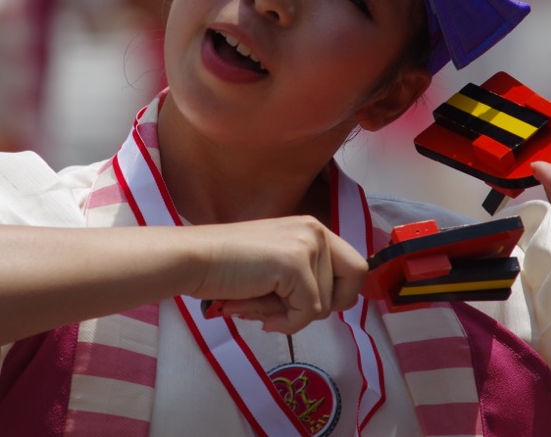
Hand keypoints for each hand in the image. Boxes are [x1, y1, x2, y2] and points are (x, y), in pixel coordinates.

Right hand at [187, 216, 367, 334]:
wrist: (195, 259)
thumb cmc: (226, 267)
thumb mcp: (276, 265)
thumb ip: (304, 276)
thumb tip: (326, 307)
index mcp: (310, 229)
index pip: (355, 267)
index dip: (340, 295)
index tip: (309, 306)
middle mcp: (315, 231)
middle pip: (350, 287)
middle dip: (319, 308)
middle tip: (284, 309)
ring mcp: (307, 245)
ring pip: (325, 305)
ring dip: (291, 315)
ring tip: (257, 301)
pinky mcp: (295, 264)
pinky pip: (308, 313)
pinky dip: (285, 323)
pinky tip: (259, 312)